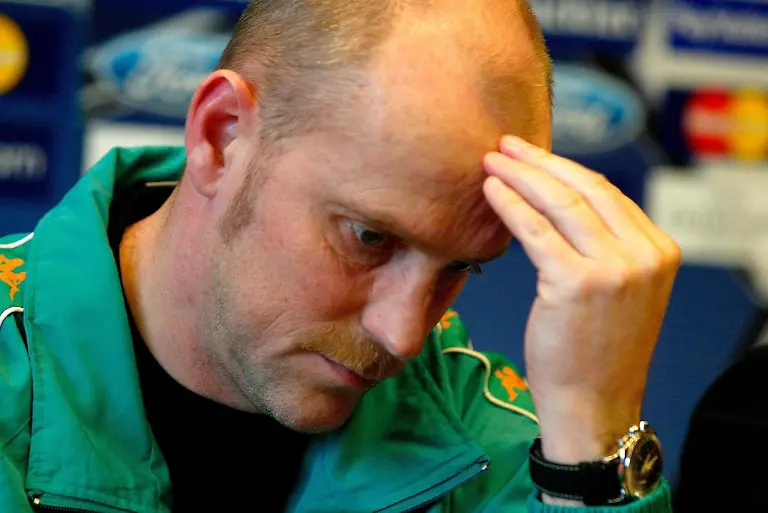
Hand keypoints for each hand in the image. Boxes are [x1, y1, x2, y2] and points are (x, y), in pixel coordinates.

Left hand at [482, 136, 680, 466]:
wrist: (593, 403)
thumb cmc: (595, 350)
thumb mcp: (619, 291)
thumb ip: (607, 247)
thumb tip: (562, 201)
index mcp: (659, 250)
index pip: (606, 193)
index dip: (563, 168)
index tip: (532, 154)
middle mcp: (643, 254)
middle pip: (584, 188)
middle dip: (539, 161)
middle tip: (506, 145)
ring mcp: (614, 268)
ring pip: (559, 203)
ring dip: (520, 176)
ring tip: (490, 162)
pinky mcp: (577, 282)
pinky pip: (535, 230)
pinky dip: (510, 205)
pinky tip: (490, 191)